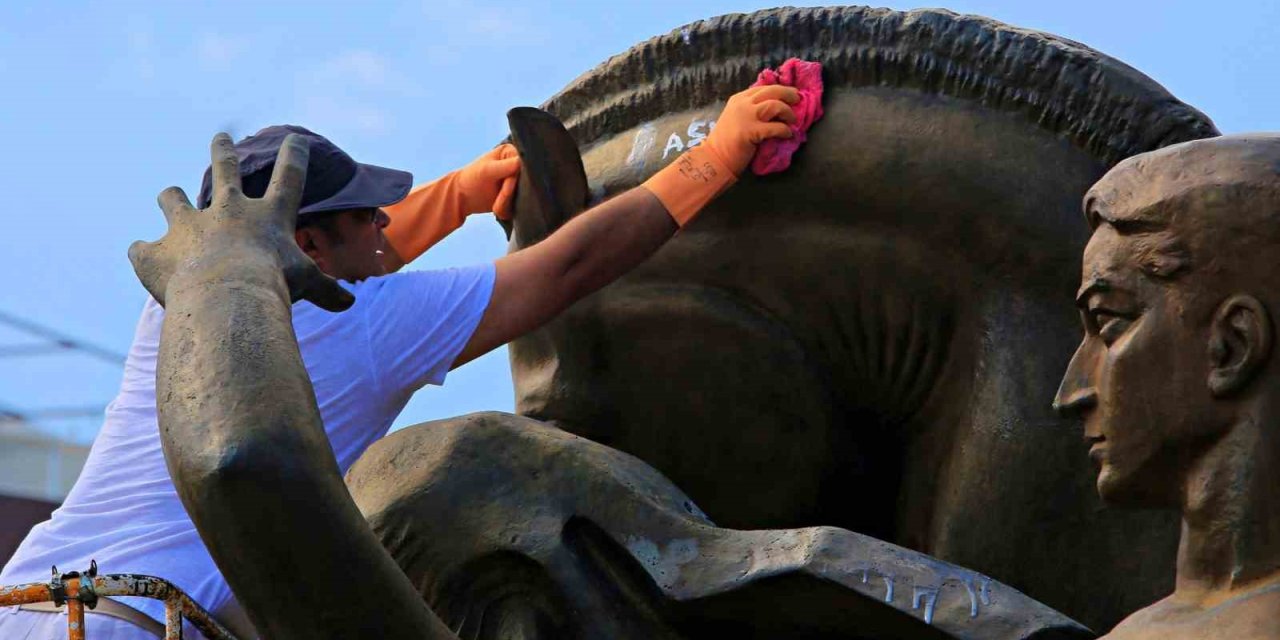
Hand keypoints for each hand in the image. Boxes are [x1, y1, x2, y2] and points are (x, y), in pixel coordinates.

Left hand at [128, 133, 353, 311]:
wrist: (225, 295)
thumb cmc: (274, 285)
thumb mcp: (306, 285)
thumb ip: (326, 291)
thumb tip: (349, 305)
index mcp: (267, 215)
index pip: (289, 178)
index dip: (295, 156)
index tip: (296, 139)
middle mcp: (226, 211)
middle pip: (225, 169)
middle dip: (224, 151)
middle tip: (221, 137)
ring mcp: (187, 226)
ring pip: (174, 199)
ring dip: (173, 196)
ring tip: (171, 194)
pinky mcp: (156, 250)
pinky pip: (141, 249)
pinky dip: (143, 253)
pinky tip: (144, 258)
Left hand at [456, 143, 520, 219]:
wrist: (461, 196)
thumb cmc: (471, 178)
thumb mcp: (487, 171)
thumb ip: (505, 166)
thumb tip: (522, 161)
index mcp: (511, 152)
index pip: (523, 167)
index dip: (514, 181)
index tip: (503, 192)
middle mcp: (517, 165)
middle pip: (526, 183)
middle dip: (510, 196)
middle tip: (497, 206)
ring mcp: (517, 180)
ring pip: (524, 195)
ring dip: (509, 205)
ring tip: (496, 208)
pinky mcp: (516, 193)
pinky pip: (520, 204)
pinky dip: (509, 209)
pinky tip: (499, 210)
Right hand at [703, 85, 798, 175]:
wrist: (714, 159)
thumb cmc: (725, 142)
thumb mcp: (735, 118)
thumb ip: (750, 110)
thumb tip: (773, 108)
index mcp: (738, 99)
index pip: (763, 88)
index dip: (779, 89)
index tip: (789, 94)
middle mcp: (742, 104)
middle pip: (772, 91)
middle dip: (788, 93)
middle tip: (798, 99)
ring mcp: (746, 116)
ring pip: (775, 105)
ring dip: (788, 112)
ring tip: (792, 120)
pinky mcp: (751, 131)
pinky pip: (776, 127)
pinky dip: (785, 130)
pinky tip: (787, 134)